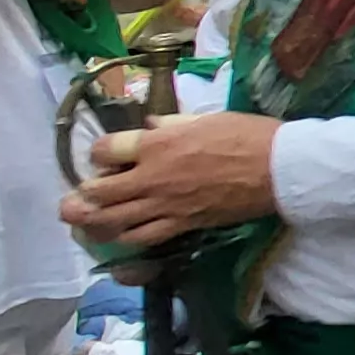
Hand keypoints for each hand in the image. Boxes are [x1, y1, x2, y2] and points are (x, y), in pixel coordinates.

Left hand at [60, 111, 283, 248]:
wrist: (280, 168)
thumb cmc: (248, 135)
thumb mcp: (207, 117)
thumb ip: (172, 123)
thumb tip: (151, 125)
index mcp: (158, 142)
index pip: (105, 149)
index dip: (98, 152)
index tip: (104, 155)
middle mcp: (152, 175)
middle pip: (99, 191)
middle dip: (81, 195)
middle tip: (74, 199)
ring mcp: (165, 204)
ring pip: (114, 219)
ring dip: (93, 221)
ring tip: (82, 221)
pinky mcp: (182, 224)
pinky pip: (142, 236)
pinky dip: (124, 237)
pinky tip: (118, 235)